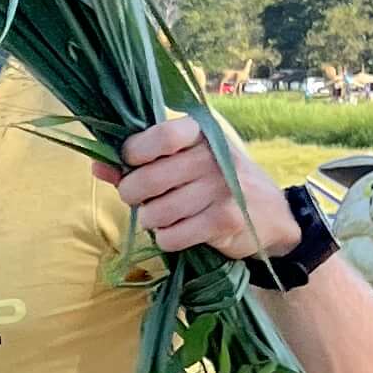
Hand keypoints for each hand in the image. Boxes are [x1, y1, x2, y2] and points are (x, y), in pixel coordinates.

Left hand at [111, 113, 297, 264]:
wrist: (275, 216)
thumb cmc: (219, 184)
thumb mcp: (187, 163)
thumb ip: (142, 163)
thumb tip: (97, 164)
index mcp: (202, 133)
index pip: (159, 135)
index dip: (133, 153)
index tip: (131, 164)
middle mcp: (213, 157)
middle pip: (148, 179)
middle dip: (132, 195)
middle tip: (139, 200)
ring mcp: (222, 188)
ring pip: (156, 212)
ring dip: (151, 220)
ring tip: (163, 217)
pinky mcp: (225, 220)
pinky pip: (172, 236)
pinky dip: (167, 239)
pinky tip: (179, 233)